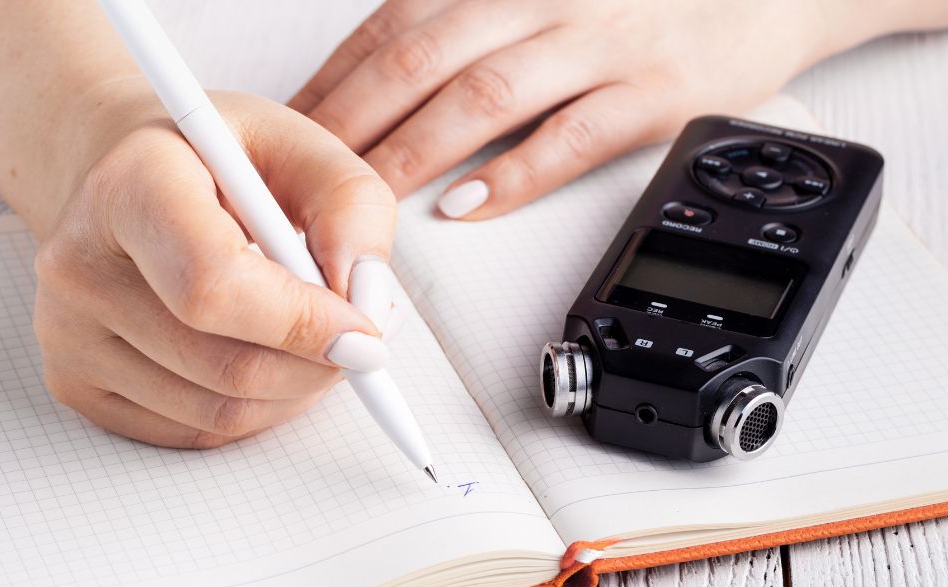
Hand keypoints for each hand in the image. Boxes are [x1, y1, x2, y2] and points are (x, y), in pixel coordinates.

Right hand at [33, 88, 397, 447]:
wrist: (129, 179)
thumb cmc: (220, 162)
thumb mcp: (302, 147)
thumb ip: (352, 211)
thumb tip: (366, 306)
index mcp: (129, 187)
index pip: (213, 286)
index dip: (303, 323)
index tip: (367, 333)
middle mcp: (79, 265)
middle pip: (224, 365)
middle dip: (318, 366)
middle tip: (361, 342)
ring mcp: (66, 334)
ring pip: (220, 412)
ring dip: (297, 391)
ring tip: (319, 341)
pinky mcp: (75, 383)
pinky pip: (196, 431)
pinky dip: (258, 409)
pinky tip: (270, 358)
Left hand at [290, 0, 837, 218]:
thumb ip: (479, 14)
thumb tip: (395, 66)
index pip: (397, 23)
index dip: (338, 76)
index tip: (293, 124)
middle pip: (423, 58)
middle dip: (354, 118)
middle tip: (302, 173)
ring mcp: (602, 43)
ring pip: (484, 97)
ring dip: (415, 151)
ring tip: (365, 200)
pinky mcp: (654, 92)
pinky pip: (571, 138)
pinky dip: (513, 176)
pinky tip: (466, 206)